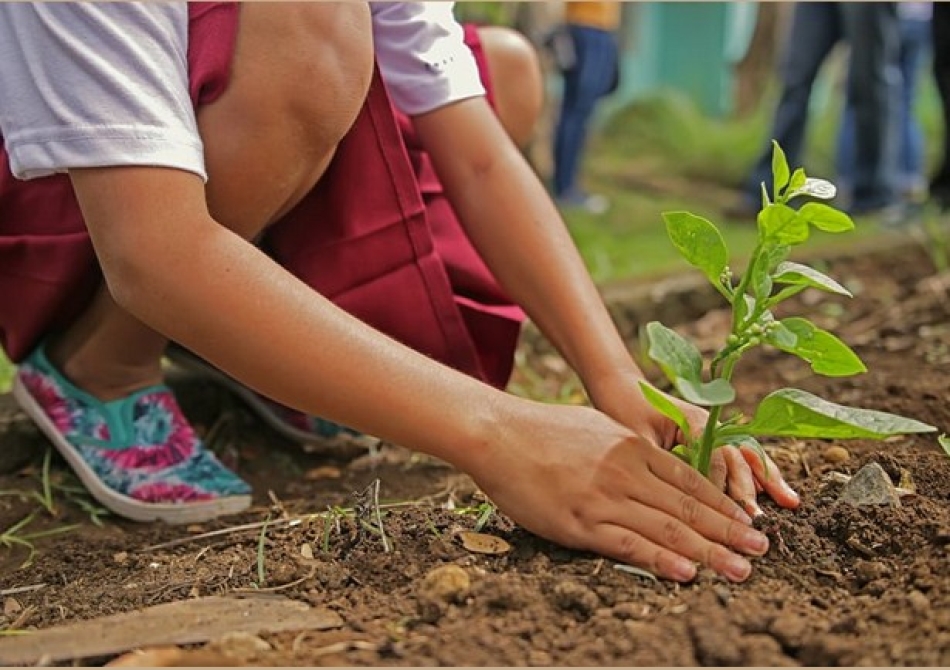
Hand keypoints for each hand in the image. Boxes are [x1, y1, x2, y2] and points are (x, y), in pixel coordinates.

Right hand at [468, 402, 769, 582]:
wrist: (498, 434)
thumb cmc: (544, 430)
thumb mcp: (598, 428)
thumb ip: (629, 449)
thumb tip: (653, 464)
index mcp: (633, 448)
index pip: (690, 482)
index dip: (724, 504)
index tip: (748, 521)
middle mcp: (627, 472)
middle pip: (689, 508)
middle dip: (729, 531)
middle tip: (761, 550)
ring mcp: (605, 498)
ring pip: (667, 529)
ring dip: (709, 551)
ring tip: (739, 569)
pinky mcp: (580, 522)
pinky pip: (629, 544)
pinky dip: (661, 560)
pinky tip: (688, 573)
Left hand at [598, 382, 799, 516]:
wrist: (621, 387)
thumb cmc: (624, 411)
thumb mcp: (637, 438)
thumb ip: (659, 462)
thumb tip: (674, 497)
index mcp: (693, 422)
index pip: (714, 458)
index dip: (720, 487)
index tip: (727, 514)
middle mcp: (710, 425)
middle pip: (736, 458)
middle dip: (748, 489)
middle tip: (757, 519)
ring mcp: (714, 430)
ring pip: (746, 457)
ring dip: (766, 480)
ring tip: (790, 502)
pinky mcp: (712, 439)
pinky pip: (741, 457)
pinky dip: (760, 474)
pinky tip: (779, 492)